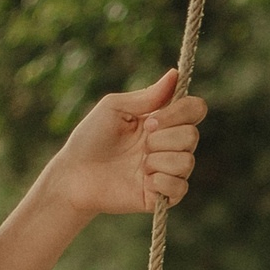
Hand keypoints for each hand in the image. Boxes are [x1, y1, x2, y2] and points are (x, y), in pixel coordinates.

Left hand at [37, 69, 205, 217]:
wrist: (73, 174)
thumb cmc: (90, 138)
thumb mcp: (115, 108)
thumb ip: (147, 95)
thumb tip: (175, 74)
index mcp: (162, 121)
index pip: (195, 109)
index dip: (181, 112)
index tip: (150, 120)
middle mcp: (170, 145)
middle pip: (192, 136)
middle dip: (163, 138)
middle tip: (141, 143)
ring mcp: (167, 171)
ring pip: (187, 161)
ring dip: (159, 160)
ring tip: (138, 165)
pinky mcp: (162, 196)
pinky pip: (180, 187)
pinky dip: (161, 182)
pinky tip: (143, 182)